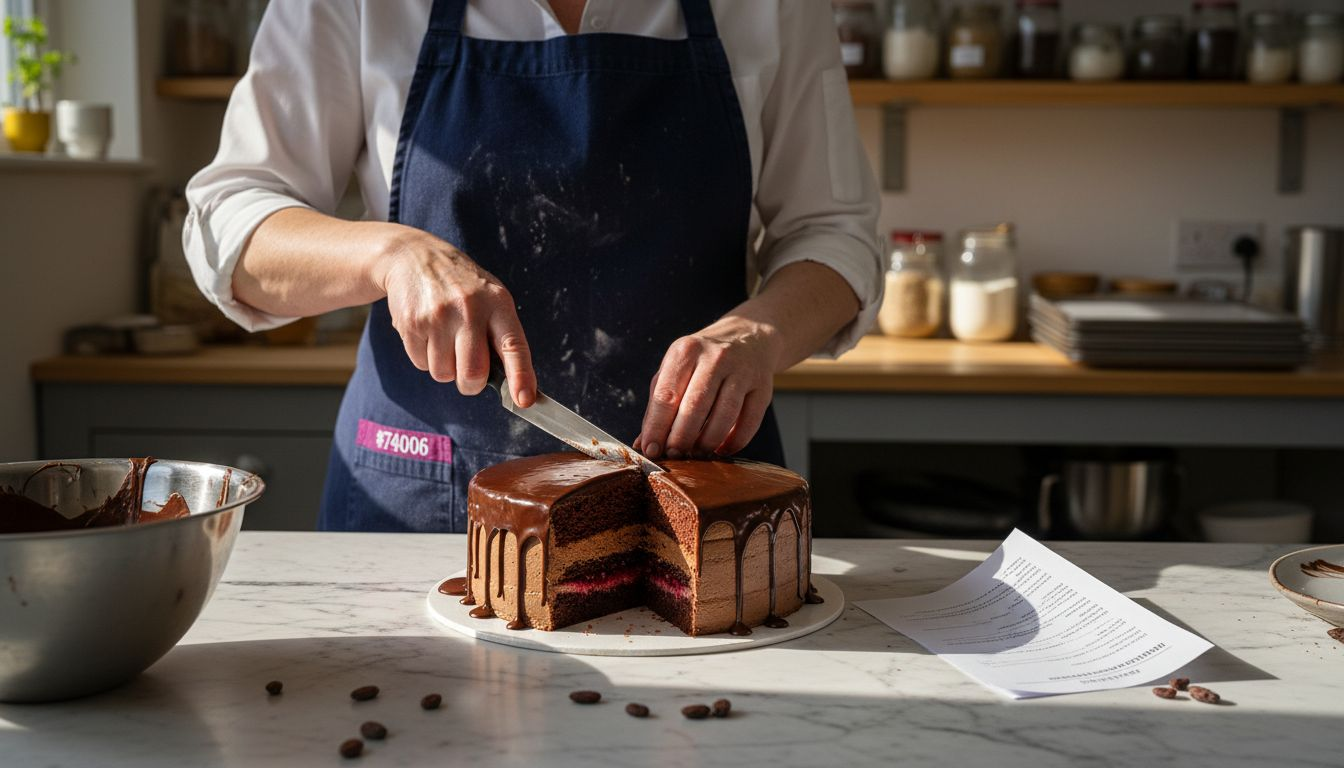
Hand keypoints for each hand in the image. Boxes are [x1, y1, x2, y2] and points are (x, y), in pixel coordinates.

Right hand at [372, 227, 535, 405]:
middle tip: (469, 373)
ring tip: (445, 338)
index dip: (521, 376)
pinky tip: (428, 332)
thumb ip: (501, 336)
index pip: (513, 345)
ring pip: (444, 374)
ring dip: (445, 367)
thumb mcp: (491, 298)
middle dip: (471, 383)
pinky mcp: (412, 324)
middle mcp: (469, 308)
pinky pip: (421, 365)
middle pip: (473, 373)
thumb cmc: (463, 287)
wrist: (415, 256)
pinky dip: (425, 357)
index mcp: (497, 303)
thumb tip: (512, 386)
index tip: (524, 400)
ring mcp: (438, 316)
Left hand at [635, 317, 781, 459]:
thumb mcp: (676, 368)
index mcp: (686, 351)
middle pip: (695, 407)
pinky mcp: (764, 388)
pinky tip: (722, 449)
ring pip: (724, 416)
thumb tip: (644, 443)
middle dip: (681, 438)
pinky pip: (749, 423)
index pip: (666, 395)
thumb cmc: (704, 359)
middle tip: (674, 455)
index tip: (652, 450)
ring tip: (697, 453)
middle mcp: (716, 358)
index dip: (657, 428)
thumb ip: (659, 404)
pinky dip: (734, 443)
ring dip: (707, 442)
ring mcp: (743, 372)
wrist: (749, 337)